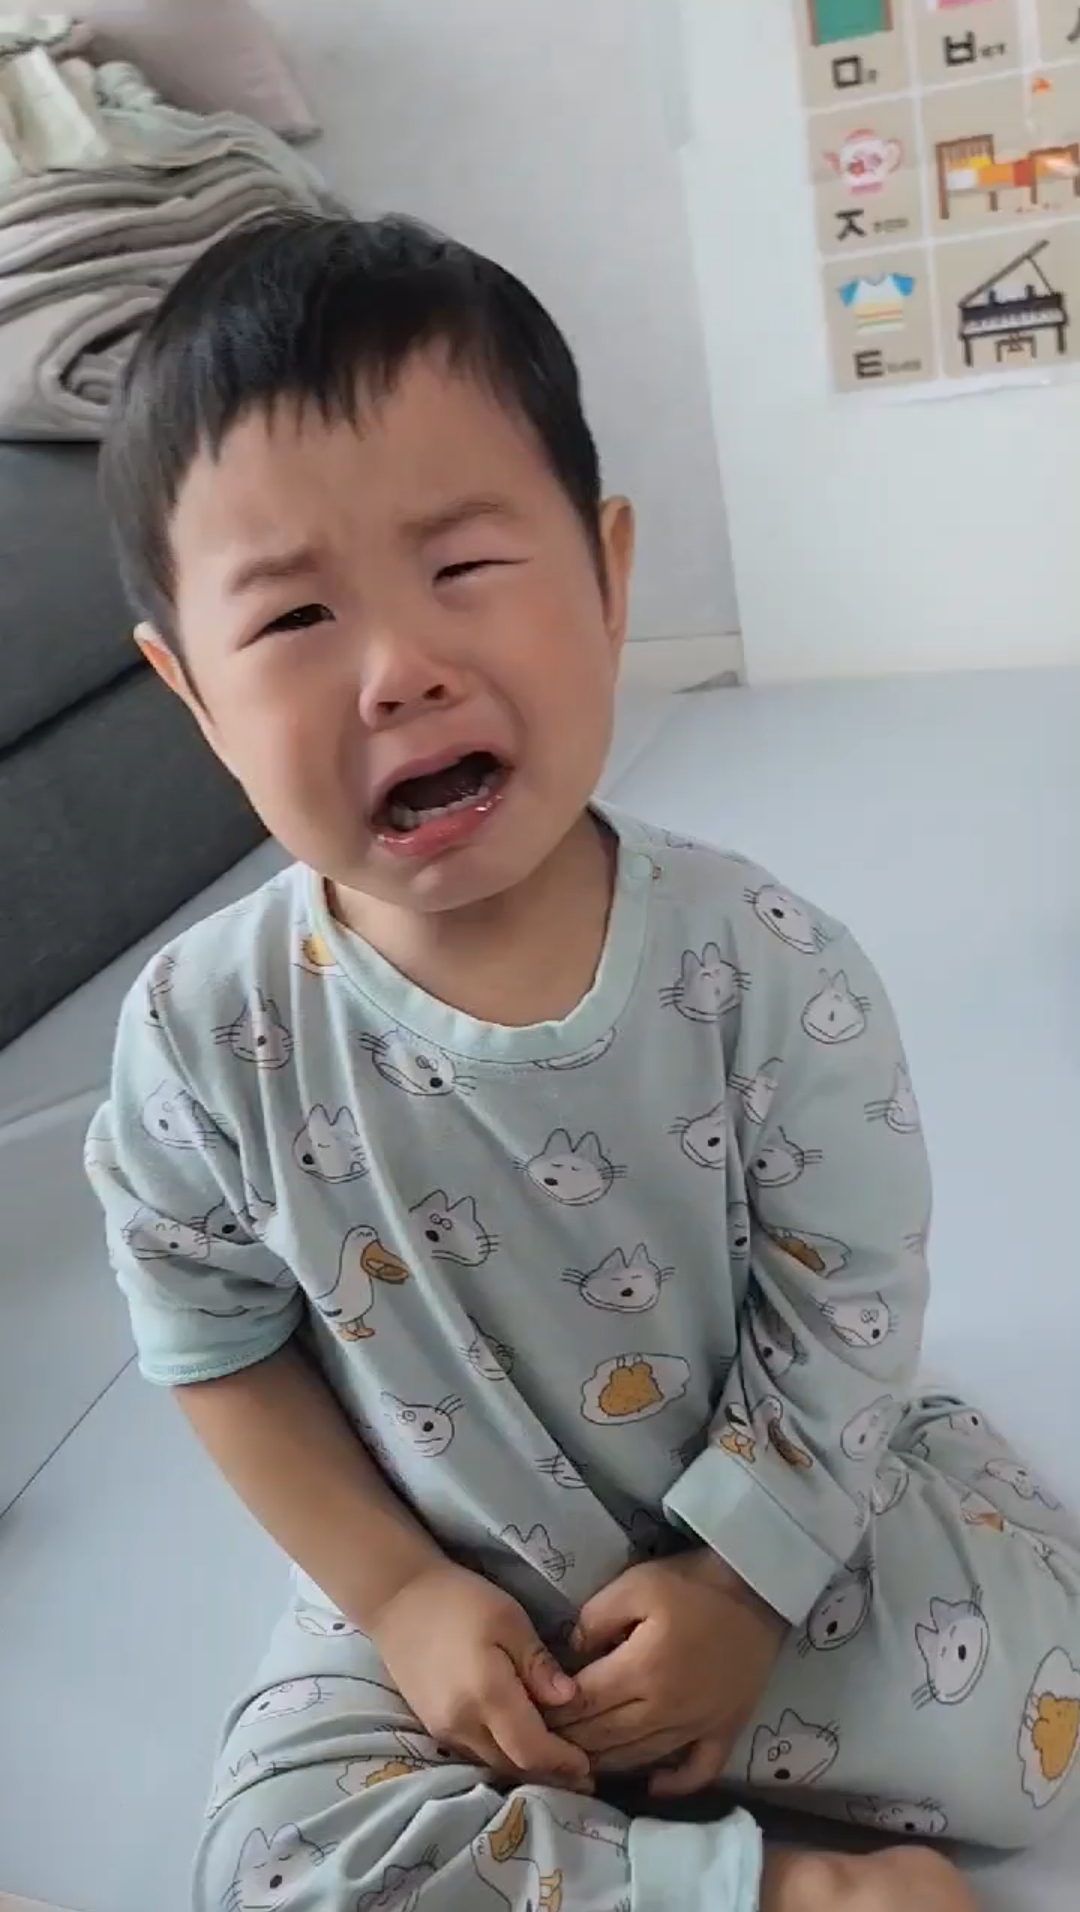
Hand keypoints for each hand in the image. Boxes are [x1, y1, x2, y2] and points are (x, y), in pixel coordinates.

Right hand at [369, 1560, 591, 1788]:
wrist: (398, 1599)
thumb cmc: (460, 1600)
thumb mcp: (509, 1619)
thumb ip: (539, 1664)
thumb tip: (571, 1699)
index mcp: (487, 1696)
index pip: (531, 1749)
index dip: (562, 1762)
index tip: (588, 1766)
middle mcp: (463, 1724)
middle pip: (514, 1766)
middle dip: (550, 1773)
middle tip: (582, 1774)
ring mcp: (445, 1730)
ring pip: (494, 1765)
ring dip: (526, 1768)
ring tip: (556, 1763)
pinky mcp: (435, 1727)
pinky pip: (477, 1754)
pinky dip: (503, 1756)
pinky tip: (520, 1745)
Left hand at [548, 1549, 786, 1796]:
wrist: (757, 1586)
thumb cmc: (692, 1582)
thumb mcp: (634, 1584)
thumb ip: (594, 1620)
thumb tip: (569, 1656)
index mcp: (641, 1669)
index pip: (585, 1704)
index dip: (554, 1712)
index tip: (531, 1714)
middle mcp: (667, 1708)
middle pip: (607, 1737)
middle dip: (571, 1741)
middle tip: (545, 1743)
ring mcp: (699, 1725)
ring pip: (641, 1758)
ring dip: (606, 1764)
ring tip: (578, 1763)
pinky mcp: (726, 1730)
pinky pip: (697, 1771)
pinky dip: (673, 1785)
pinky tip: (651, 1787)